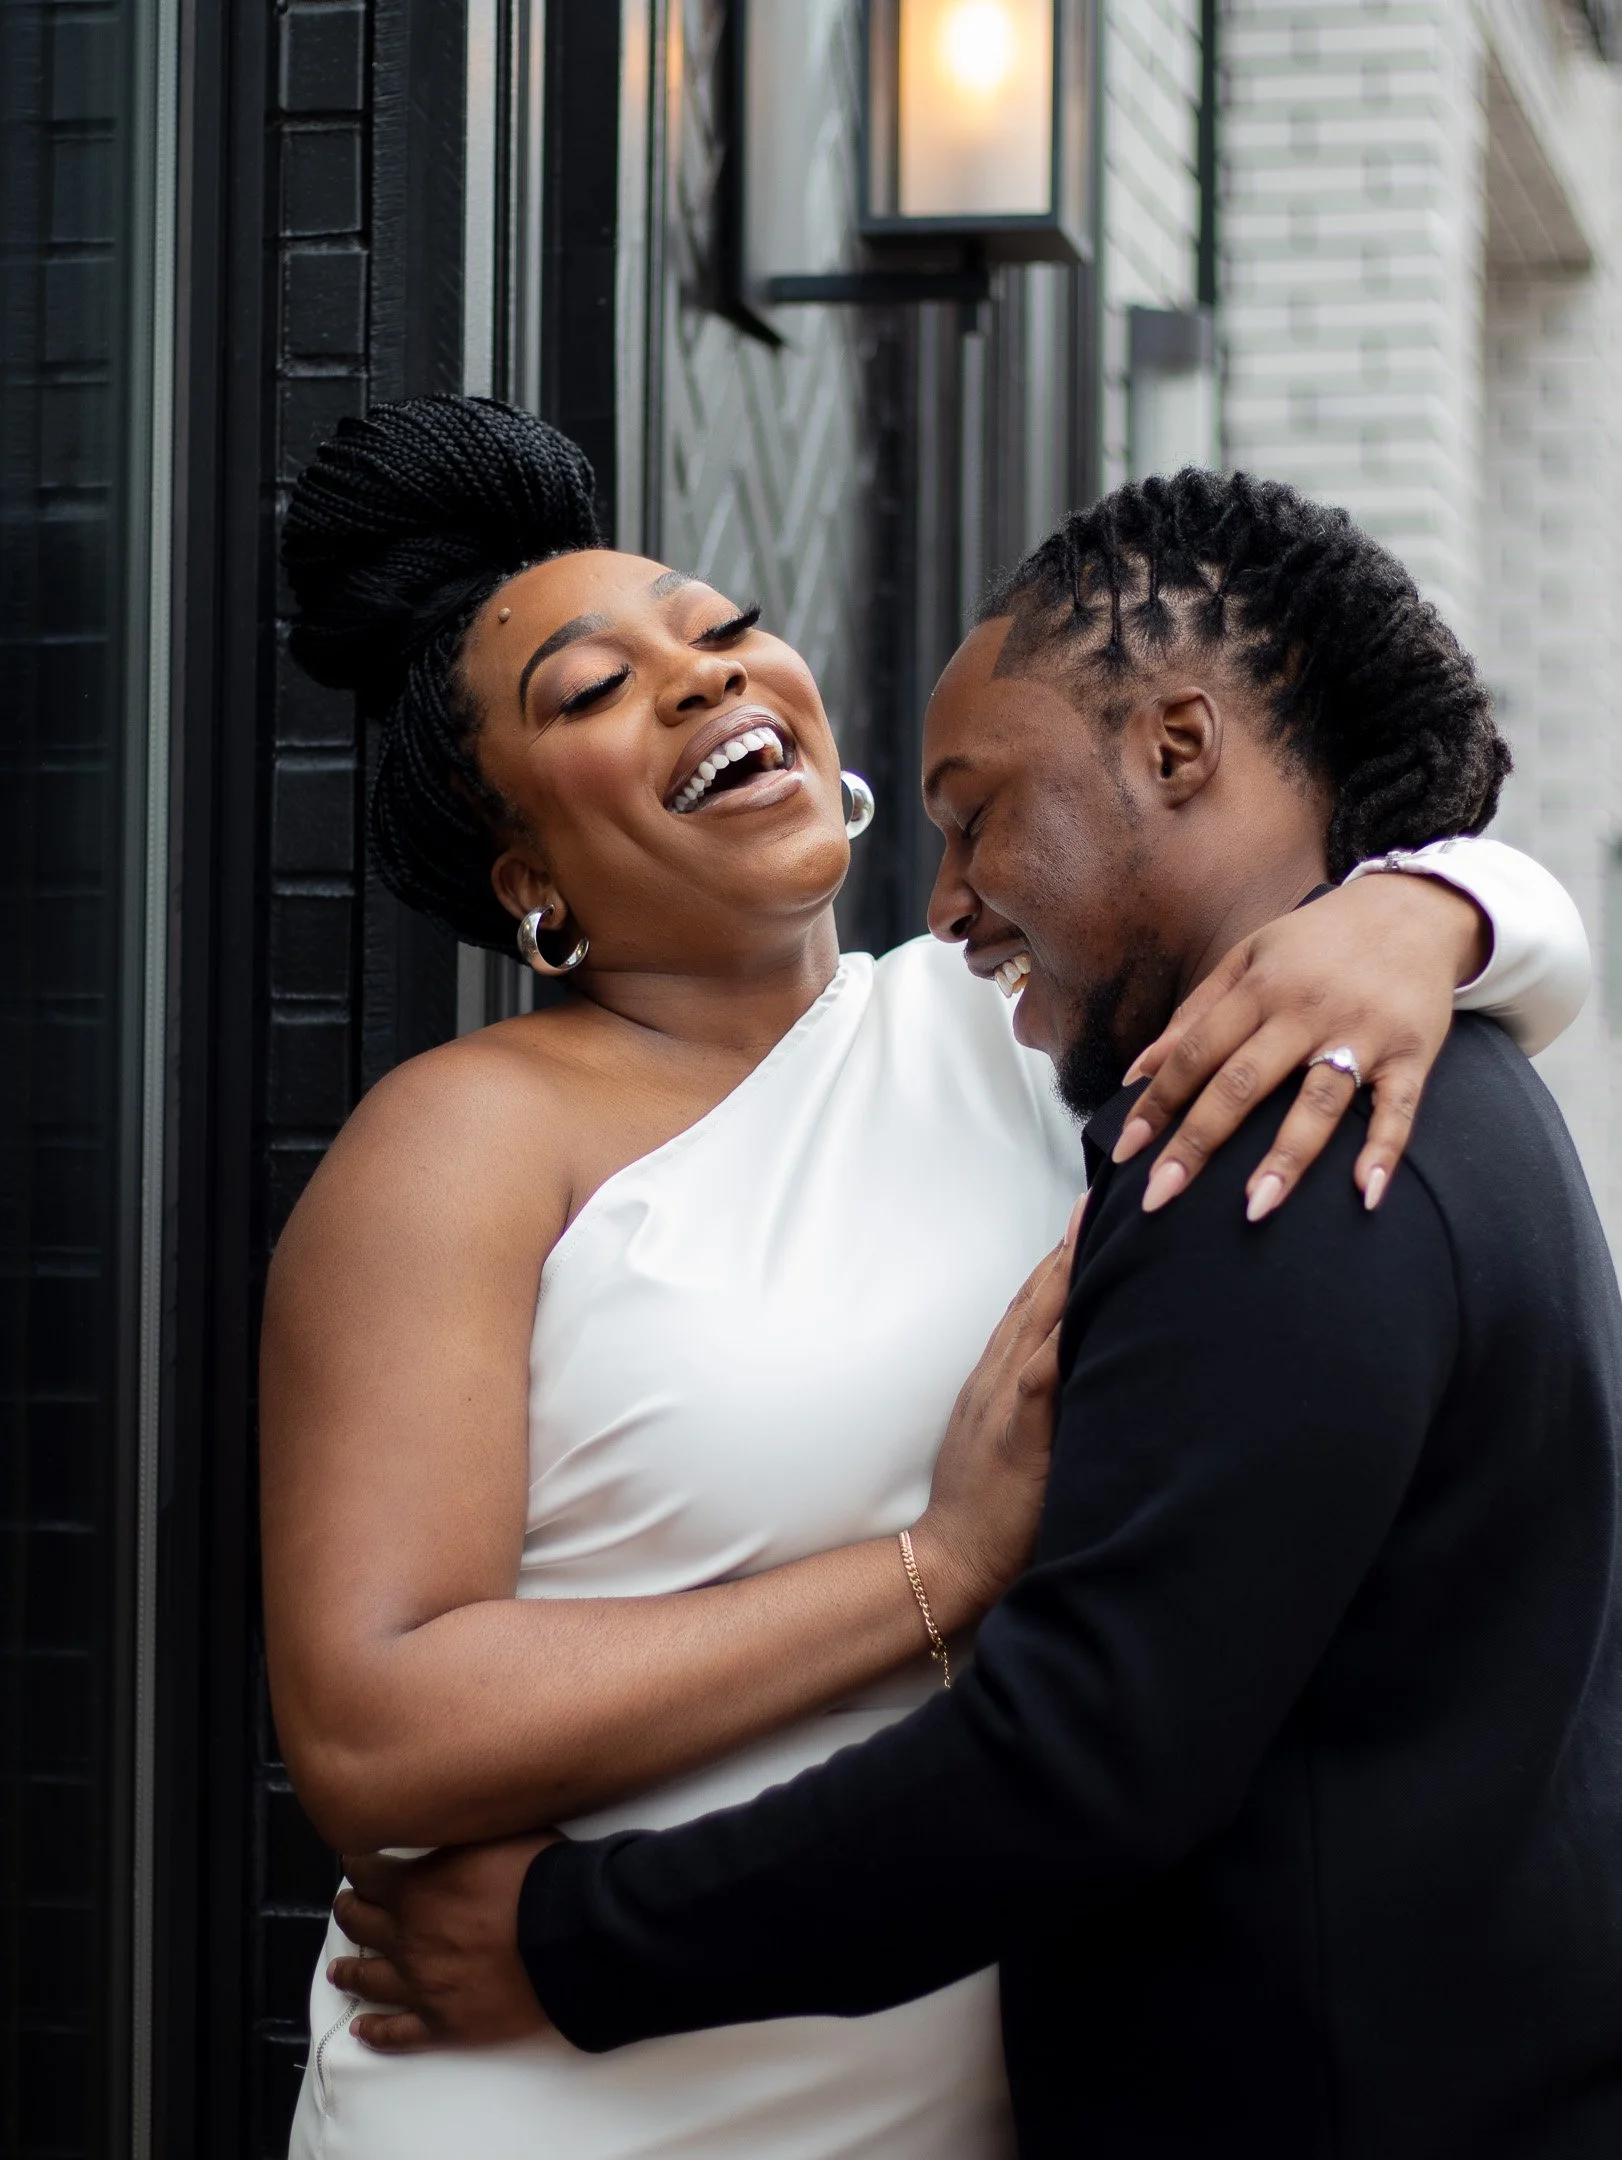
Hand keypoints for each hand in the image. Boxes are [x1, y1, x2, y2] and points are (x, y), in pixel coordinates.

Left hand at [326, 1835, 558, 2051]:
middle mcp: (407, 1939)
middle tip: (347, 1908)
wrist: (569, 1937)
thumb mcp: (492, 1831)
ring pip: (369, 1980)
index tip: (354, 1864)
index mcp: (414, 1890)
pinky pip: (398, 2033)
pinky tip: (361, 2030)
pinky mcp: (443, 2024)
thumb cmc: (536, 1875)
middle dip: (349, 1912)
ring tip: (338, 1971)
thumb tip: (438, 1815)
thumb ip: (455, 1831)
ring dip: (349, 1972)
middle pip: (360, 1924)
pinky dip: (376, 2031)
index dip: (357, 1866)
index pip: (366, 1873)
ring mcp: (422, 1986)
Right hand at [911, 1236, 1074, 1628]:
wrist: (950, 1558)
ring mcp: (1003, 1403)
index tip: (1083, 1218)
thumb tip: (1079, 1379)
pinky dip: (1059, 1341)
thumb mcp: (1009, 1443)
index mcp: (995, 1381)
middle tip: (1096, 1198)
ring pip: (1036, 1324)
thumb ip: (1036, 1406)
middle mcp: (996, 1380)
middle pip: (1032, 1299)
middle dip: (1064, 1247)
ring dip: (1064, 1274)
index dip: (1054, 1261)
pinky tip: (1081, 1311)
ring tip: (1092, 1229)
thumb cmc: (990, 1510)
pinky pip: (1038, 1378)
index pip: (1027, 1307)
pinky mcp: (1016, 1434)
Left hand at [1113, 872, 1487, 1218]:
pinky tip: (1365, 1194)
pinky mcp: (1412, 1053)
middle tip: (1160, 1195)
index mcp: (1260, 989)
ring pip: (1319, 1102)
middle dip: (1198, 1142)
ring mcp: (1362, 1035)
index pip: (1197, 1053)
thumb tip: (1138, 1070)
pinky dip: (1384, 1151)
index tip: (1125, 1151)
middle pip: (1243, 1084)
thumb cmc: (1318, 941)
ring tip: (1254, 1209)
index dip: (1157, 1102)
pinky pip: (1398, 1108)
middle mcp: (1306, 1012)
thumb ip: (1194, 1013)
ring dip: (1287, 1157)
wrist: (1414, 908)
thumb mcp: (1248, 957)